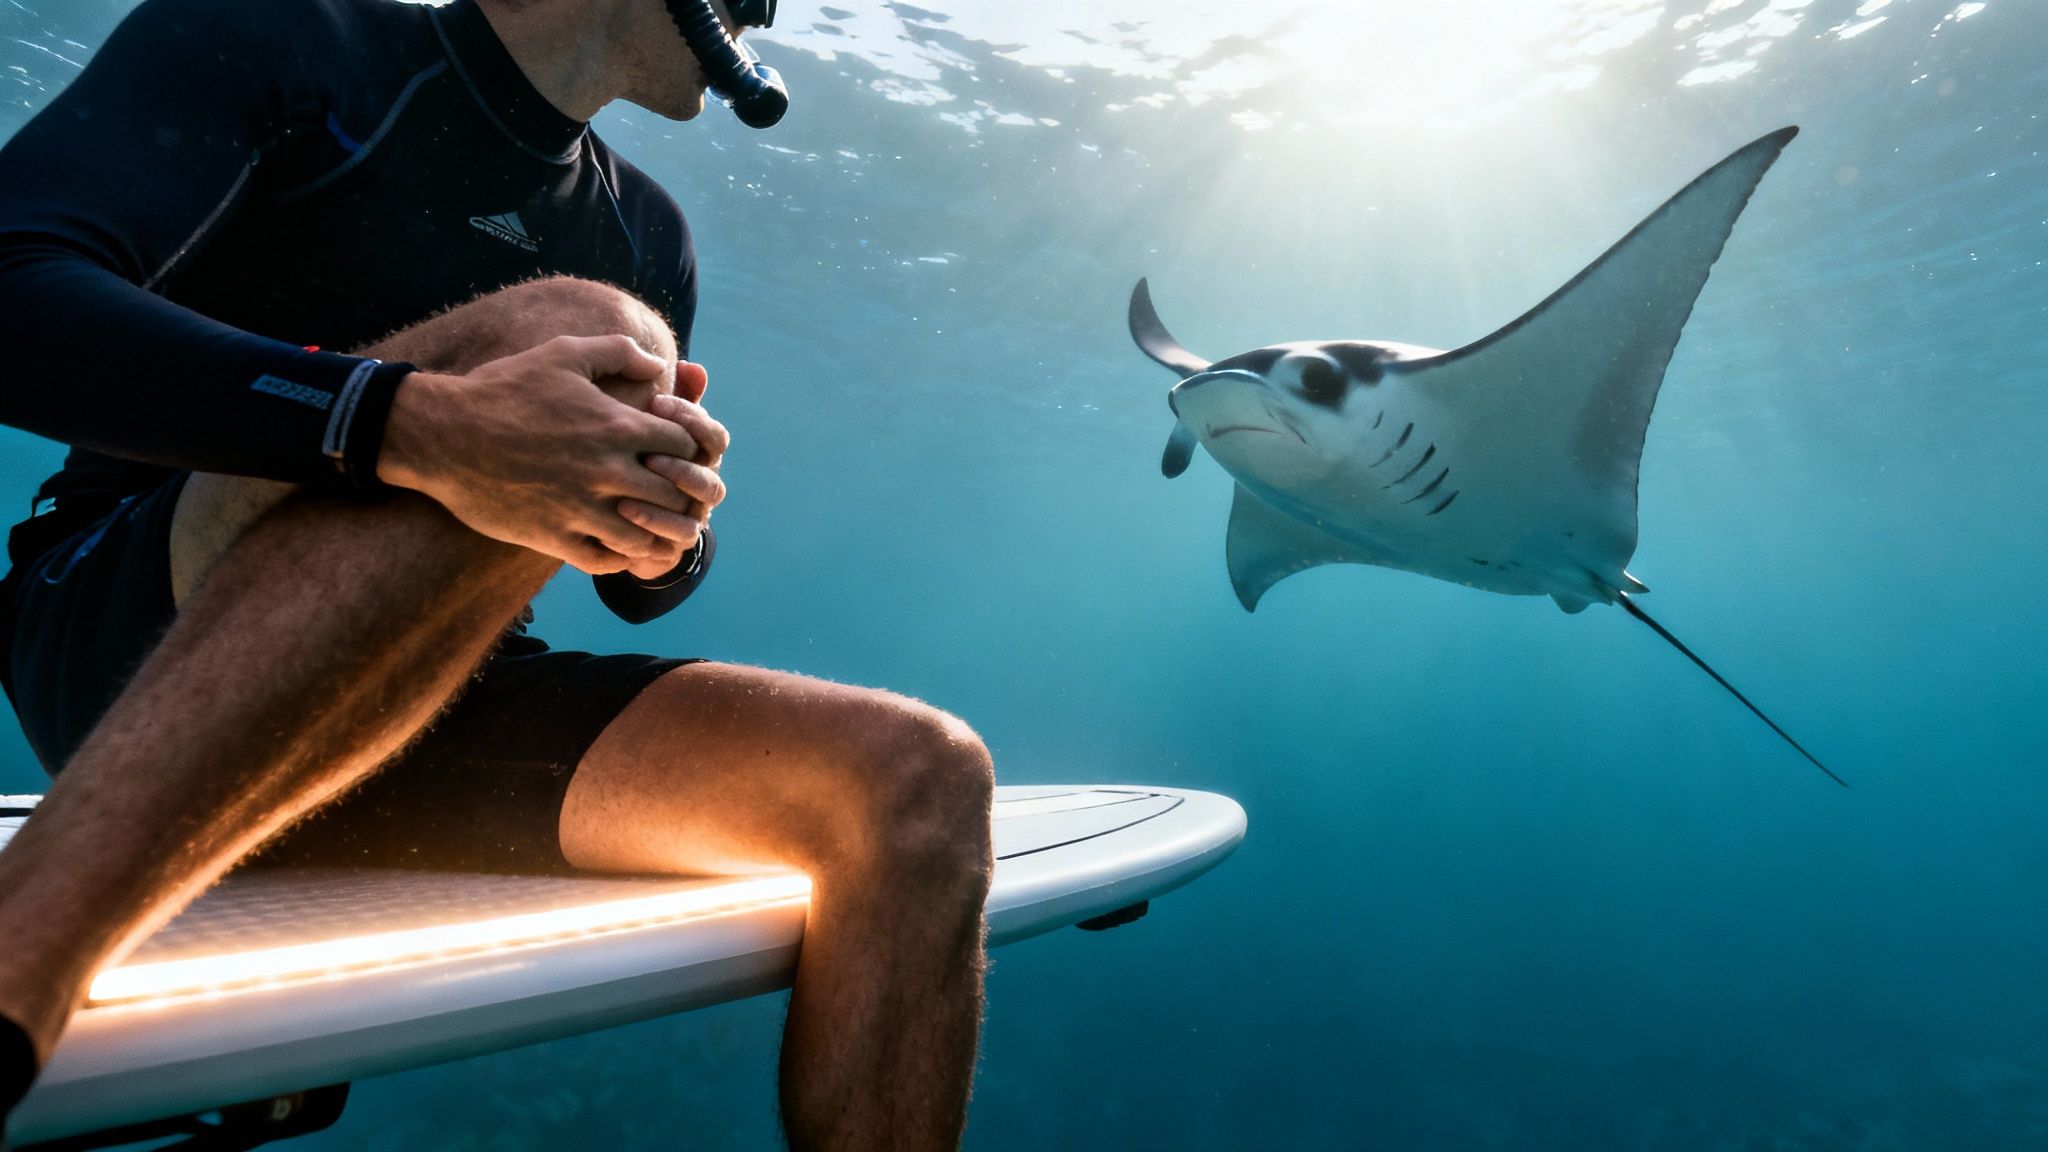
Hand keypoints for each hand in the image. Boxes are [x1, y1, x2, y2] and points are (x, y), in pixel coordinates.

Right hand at [376, 335, 719, 573]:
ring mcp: (580, 508)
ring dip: (652, 529)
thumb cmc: (503, 389)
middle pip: (674, 494)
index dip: (685, 445)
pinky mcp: (553, 537)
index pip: (684, 444)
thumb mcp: (562, 354)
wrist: (442, 434)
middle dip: (677, 490)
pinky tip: (614, 542)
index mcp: (615, 426)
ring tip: (644, 519)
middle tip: (664, 487)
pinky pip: (605, 560)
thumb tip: (658, 365)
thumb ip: (618, 352)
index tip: (668, 446)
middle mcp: (606, 471)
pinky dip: (618, 556)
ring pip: (645, 535)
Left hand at [613, 363, 728, 579]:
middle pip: (713, 469)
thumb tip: (692, 366)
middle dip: (683, 457)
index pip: (712, 433)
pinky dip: (656, 522)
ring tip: (639, 478)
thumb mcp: (629, 416)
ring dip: (676, 487)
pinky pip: (679, 536)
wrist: (588, 507)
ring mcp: (690, 511)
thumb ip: (658, 392)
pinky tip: (624, 510)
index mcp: (693, 450)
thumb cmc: (612, 452)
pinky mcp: (673, 542)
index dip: (691, 419)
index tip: (656, 404)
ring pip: (703, 502)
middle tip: (649, 448)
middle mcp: (699, 480)